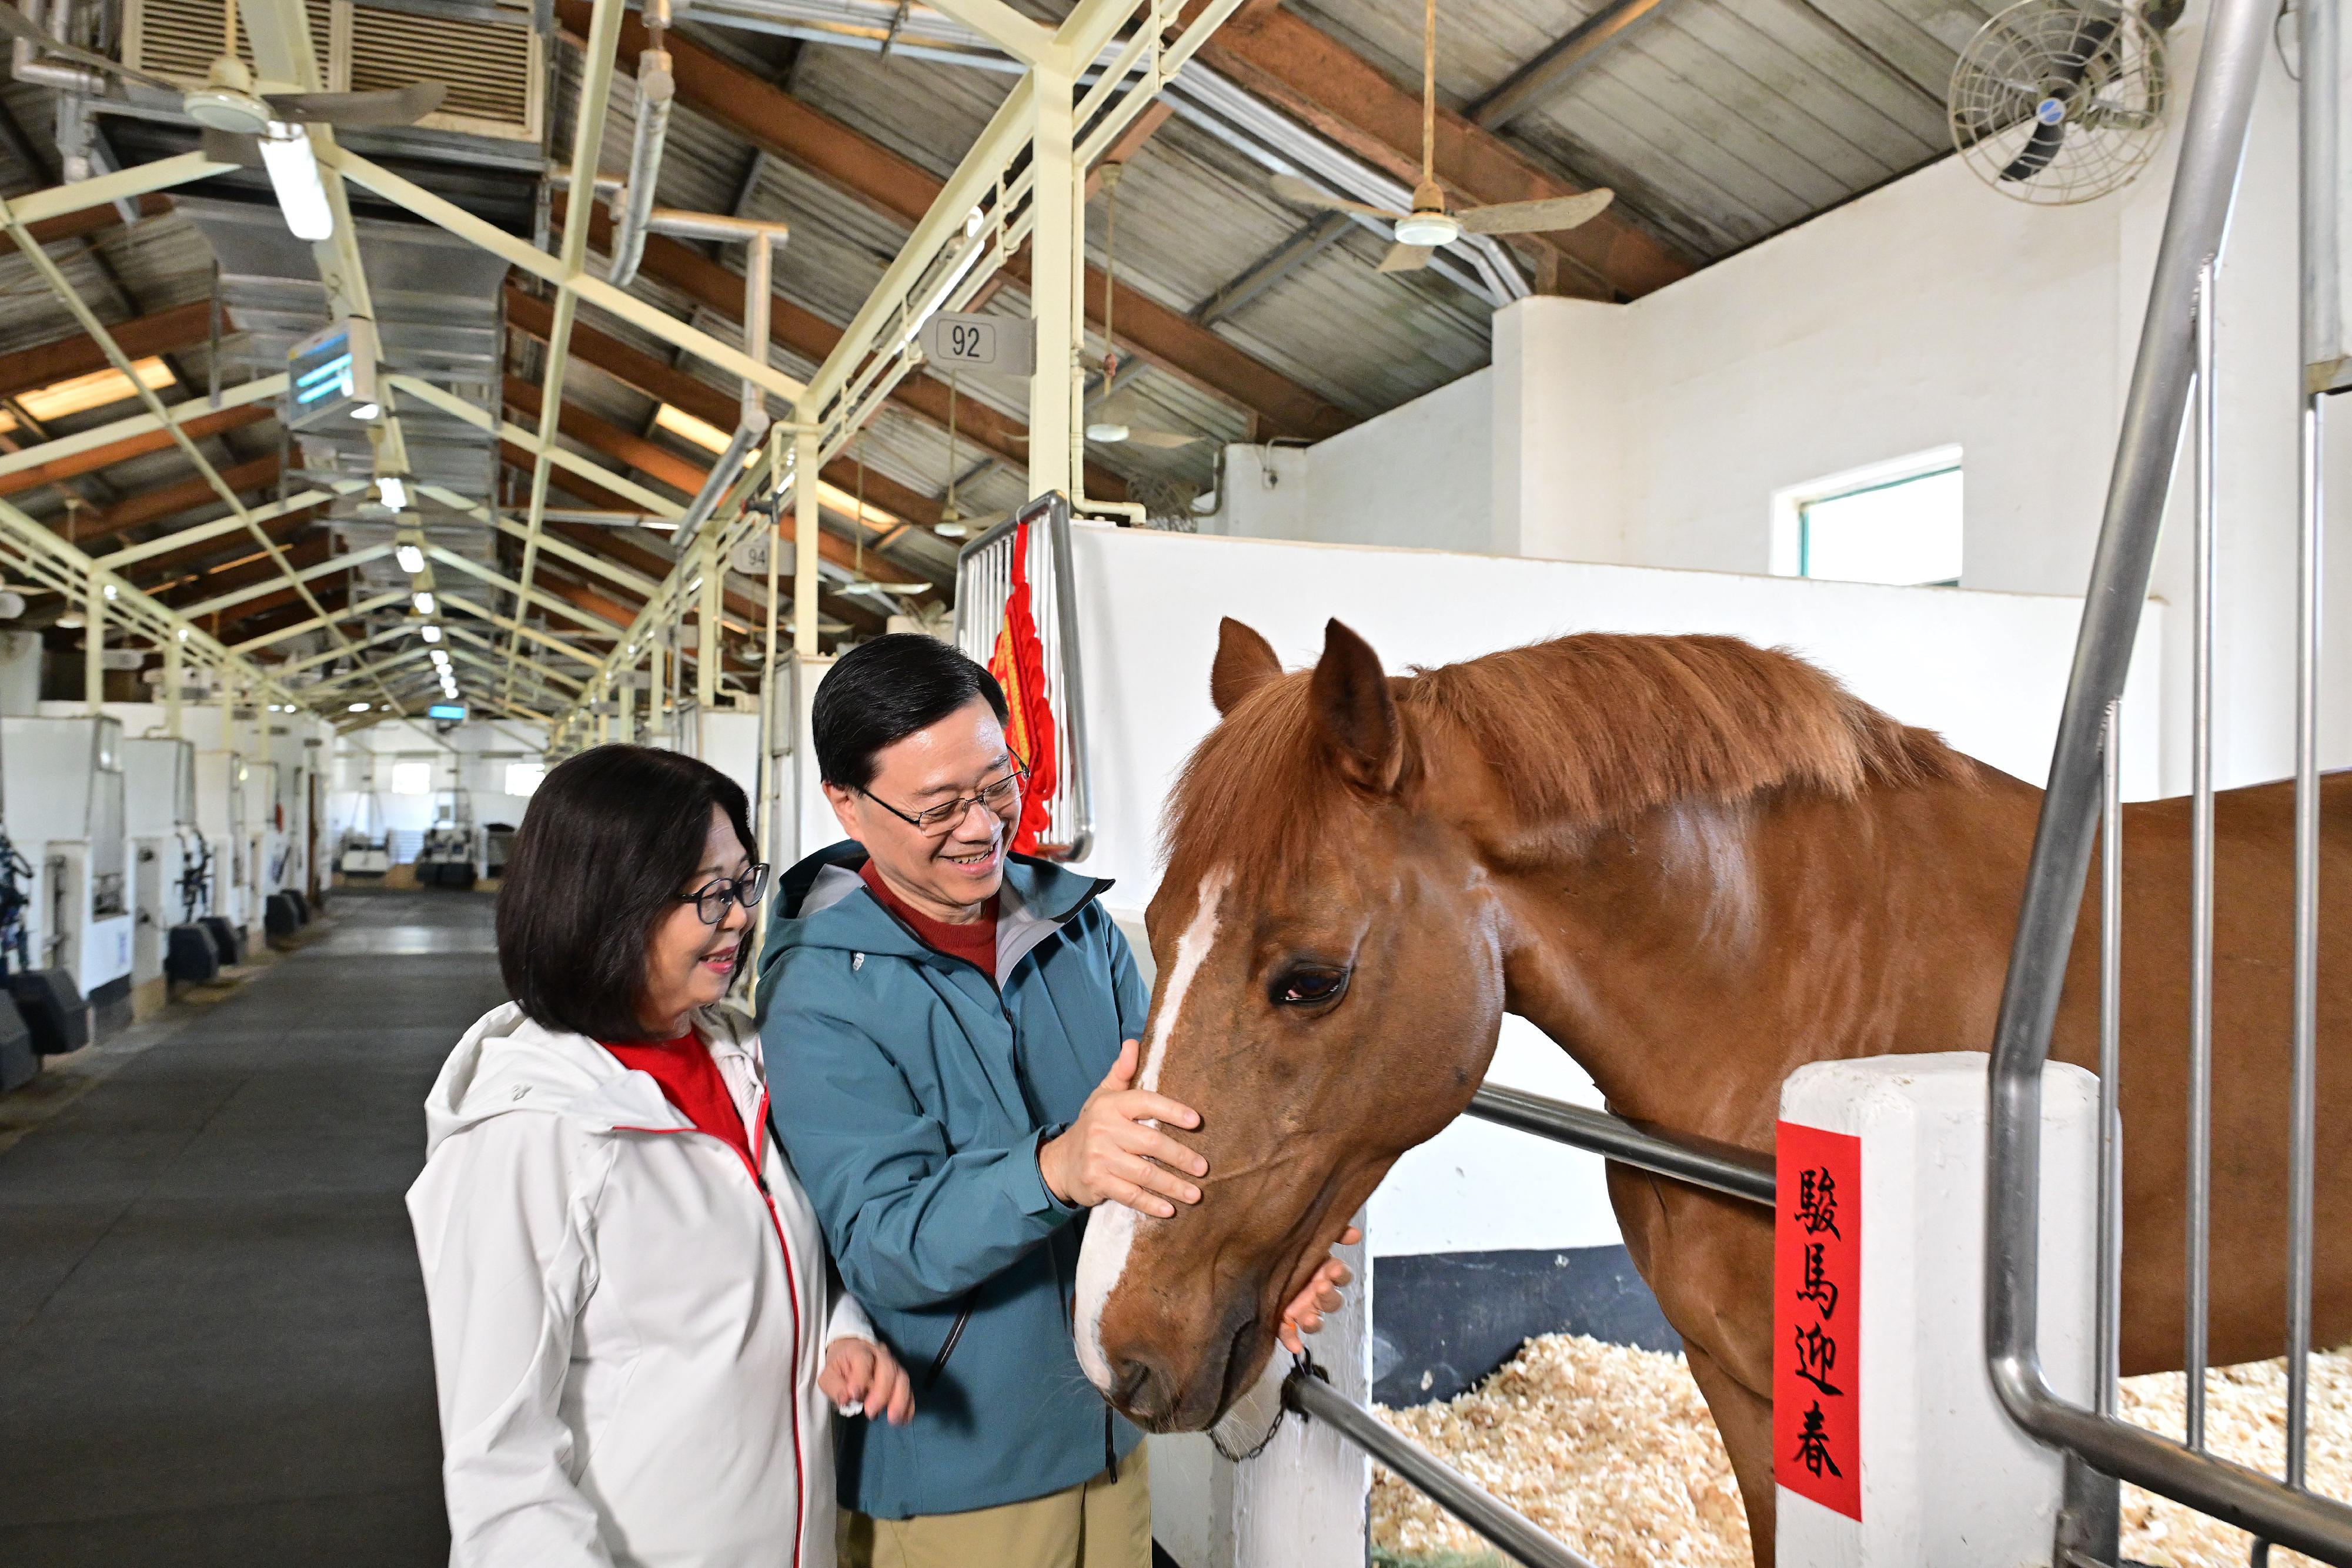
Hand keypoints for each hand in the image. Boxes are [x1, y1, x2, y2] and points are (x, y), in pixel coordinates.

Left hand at [820, 1337, 913, 1425]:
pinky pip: (909, 1390)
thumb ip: (835, 1387)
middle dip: (882, 1393)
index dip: (861, 1378)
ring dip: (900, 1400)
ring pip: (902, 1378)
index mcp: (859, 1351)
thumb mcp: (828, 1376)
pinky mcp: (899, 1378)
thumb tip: (846, 1400)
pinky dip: (909, 1405)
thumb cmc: (839, 1367)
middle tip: (871, 1413)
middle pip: (888, 1369)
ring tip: (893, 1419)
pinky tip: (904, 1420)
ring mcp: (893, 1365)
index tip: (855, 1396)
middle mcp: (880, 1355)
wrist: (851, 1353)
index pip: (863, 1360)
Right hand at [1038, 1038, 1207, 1217]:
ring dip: (1172, 1185)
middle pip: (1151, 1143)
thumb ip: (1122, 1072)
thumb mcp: (1103, 1096)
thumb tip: (1134, 1042)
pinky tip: (1170, 1210)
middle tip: (1204, 1168)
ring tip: (1196, 1193)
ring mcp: (1100, 1158)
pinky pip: (1130, 1195)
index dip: (1172, 1111)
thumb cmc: (1093, 1126)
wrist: (1059, 1162)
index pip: (1146, 1103)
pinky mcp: (1097, 1182)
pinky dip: (1151, 1204)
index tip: (1197, 1122)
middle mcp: (1104, 1130)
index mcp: (1111, 1105)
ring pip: (1144, 1173)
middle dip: (1181, 1157)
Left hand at [1277, 1226, 1361, 1352]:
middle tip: (1319, 1287)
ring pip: (1315, 1321)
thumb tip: (1354, 1234)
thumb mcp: (1310, 1236)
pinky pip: (1290, 1332)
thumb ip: (1333, 1233)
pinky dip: (1292, 1339)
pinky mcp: (1285, 1320)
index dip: (1340, 1275)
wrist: (1259, 1256)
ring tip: (1305, 1317)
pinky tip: (1294, 1346)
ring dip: (1313, 1321)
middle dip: (1327, 1296)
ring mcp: (1302, 1309)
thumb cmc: (1291, 1247)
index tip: (1333, 1269)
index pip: (1341, 1276)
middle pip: (1332, 1301)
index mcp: (1325, 1272)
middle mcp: (1317, 1293)